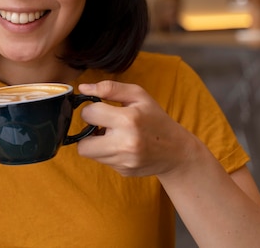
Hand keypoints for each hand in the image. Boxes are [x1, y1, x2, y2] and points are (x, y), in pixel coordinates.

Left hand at [76, 80, 196, 176]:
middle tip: (102, 126)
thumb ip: (110, 88)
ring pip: (90, 154)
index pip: (88, 114)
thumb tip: (83, 88)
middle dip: (88, 133)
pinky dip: (106, 152)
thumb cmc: (156, 119)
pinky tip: (121, 146)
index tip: (102, 109)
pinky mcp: (123, 171)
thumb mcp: (138, 96)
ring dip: (96, 143)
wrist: (176, 151)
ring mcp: (124, 161)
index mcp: (128, 120)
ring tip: (113, 135)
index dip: (92, 110)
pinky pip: (102, 161)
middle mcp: (124, 144)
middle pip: (82, 144)